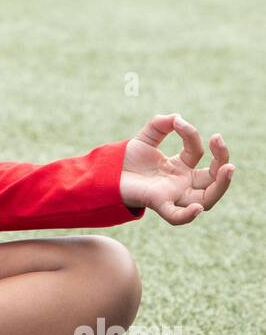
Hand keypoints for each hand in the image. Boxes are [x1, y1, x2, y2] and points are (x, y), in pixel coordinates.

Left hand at [119, 113, 234, 224]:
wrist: (105, 172)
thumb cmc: (127, 158)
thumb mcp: (146, 136)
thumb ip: (161, 124)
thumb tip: (177, 117)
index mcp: (180, 167)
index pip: (196, 153)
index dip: (191, 136)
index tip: (178, 123)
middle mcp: (181, 183)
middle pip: (212, 179)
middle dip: (221, 160)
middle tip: (219, 141)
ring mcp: (172, 195)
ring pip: (206, 199)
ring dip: (221, 185)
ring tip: (228, 168)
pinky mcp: (157, 204)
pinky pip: (176, 216)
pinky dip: (188, 215)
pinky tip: (198, 207)